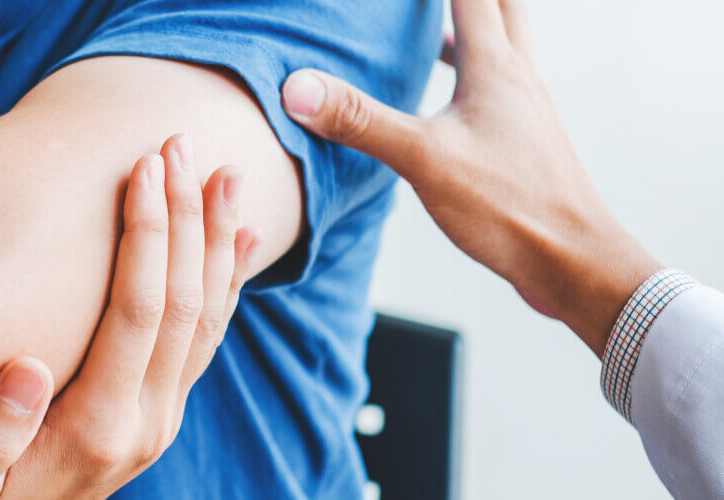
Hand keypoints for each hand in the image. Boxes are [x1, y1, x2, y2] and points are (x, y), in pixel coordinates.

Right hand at [0, 134, 259, 498]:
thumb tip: (27, 370)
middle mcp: (144, 421)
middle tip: (182, 144)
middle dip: (186, 217)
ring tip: (226, 174)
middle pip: (186, 303)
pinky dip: (228, 282)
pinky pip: (208, 339)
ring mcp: (160, 418)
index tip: (144, 167)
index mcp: (96, 425)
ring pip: (208, 317)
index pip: (139, 312)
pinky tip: (241, 239)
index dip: (146, 235)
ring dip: (217, 241)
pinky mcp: (161, 411)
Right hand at [279, 0, 659, 354]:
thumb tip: (298, 88)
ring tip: (442, 25)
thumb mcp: (423, 159)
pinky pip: (499, 88)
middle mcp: (518, 79)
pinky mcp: (525, 142)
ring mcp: (526, 111)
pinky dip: (473, 76)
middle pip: (503, 7)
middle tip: (442, 1)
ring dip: (477, 25)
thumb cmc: (510, 207)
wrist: (573, 262)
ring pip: (504, 46)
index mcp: (495, 68)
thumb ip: (361, 120)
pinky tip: (451, 103)